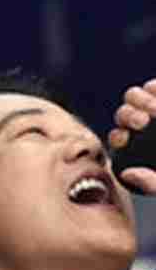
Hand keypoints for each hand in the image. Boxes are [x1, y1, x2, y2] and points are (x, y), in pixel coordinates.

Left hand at [108, 79, 155, 194]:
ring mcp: (153, 109)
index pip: (118, 138)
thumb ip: (150, 184)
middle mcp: (142, 126)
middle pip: (123, 113)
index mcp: (137, 146)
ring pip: (135, 95)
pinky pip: (154, 86)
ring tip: (154, 110)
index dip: (117, 137)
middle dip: (127, 115)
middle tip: (142, 122)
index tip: (126, 139)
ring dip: (140, 99)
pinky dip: (154, 88)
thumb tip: (127, 174)